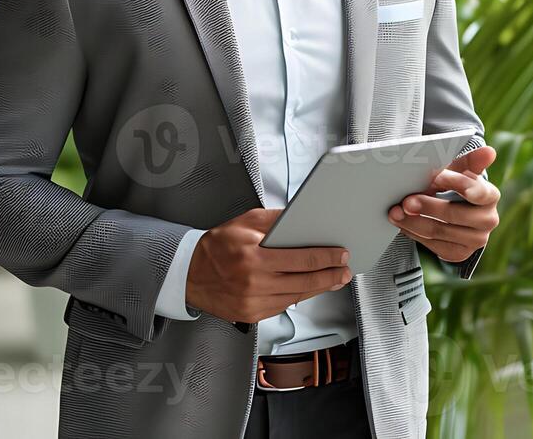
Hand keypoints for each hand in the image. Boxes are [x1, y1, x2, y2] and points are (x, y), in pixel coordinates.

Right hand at [185, 208, 352, 323]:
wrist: (188, 274)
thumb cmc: (215, 246)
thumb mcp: (244, 222)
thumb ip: (275, 219)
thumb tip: (301, 217)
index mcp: (253, 257)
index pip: (301, 258)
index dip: (326, 257)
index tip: (341, 254)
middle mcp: (254, 282)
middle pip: (304, 281)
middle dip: (330, 275)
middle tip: (345, 271)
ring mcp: (253, 302)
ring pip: (297, 296)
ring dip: (319, 288)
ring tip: (333, 279)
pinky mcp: (252, 315)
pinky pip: (283, 306)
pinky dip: (298, 296)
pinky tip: (308, 288)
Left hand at [388, 145, 499, 262]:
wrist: (453, 213)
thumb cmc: (454, 186)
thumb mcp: (459, 171)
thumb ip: (468, 161)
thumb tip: (489, 151)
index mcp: (490, 196)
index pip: (477, 191)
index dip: (456, 183)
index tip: (435, 176)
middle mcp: (488, 220)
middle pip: (454, 214)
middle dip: (428, 207)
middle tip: (406, 201)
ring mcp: (475, 240)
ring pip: (439, 231)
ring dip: (413, 222)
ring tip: (395, 212)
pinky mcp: (459, 254)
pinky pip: (433, 245)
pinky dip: (414, 234)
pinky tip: (402, 224)